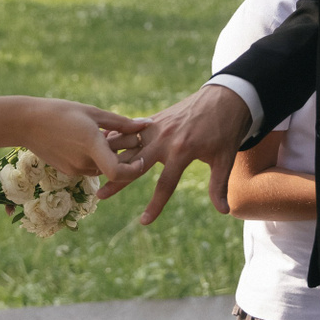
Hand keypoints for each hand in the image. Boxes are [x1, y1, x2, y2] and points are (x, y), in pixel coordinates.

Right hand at [20, 99, 145, 180]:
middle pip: (115, 166)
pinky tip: (91, 140)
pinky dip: (97, 157)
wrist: (27, 123)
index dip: (134, 169)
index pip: (118, 172)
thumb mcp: (93, 113)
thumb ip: (121, 122)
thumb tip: (146, 125)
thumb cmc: (61, 112)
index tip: (140, 158)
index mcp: (92, 145)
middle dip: (126, 153)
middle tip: (128, 133)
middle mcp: (84, 162)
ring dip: (111, 155)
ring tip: (108, 134)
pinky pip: (91, 167)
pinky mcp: (68, 171)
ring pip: (103, 167)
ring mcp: (75, 169)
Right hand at [103, 84, 249, 223]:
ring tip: (93, 169)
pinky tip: (103, 146)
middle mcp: (164, 139)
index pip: (165, 185)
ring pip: (129, 145)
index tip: (144, 222)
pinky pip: (132, 131)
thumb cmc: (226, 130)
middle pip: (136, 165)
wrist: (225, 96)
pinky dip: (118, 138)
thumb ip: (219, 185)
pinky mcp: (155, 119)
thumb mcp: (225, 158)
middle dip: (118, 181)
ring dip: (111, 157)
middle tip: (100, 195)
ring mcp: (157, 127)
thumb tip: (224, 212)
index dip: (155, 206)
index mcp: (181, 151)